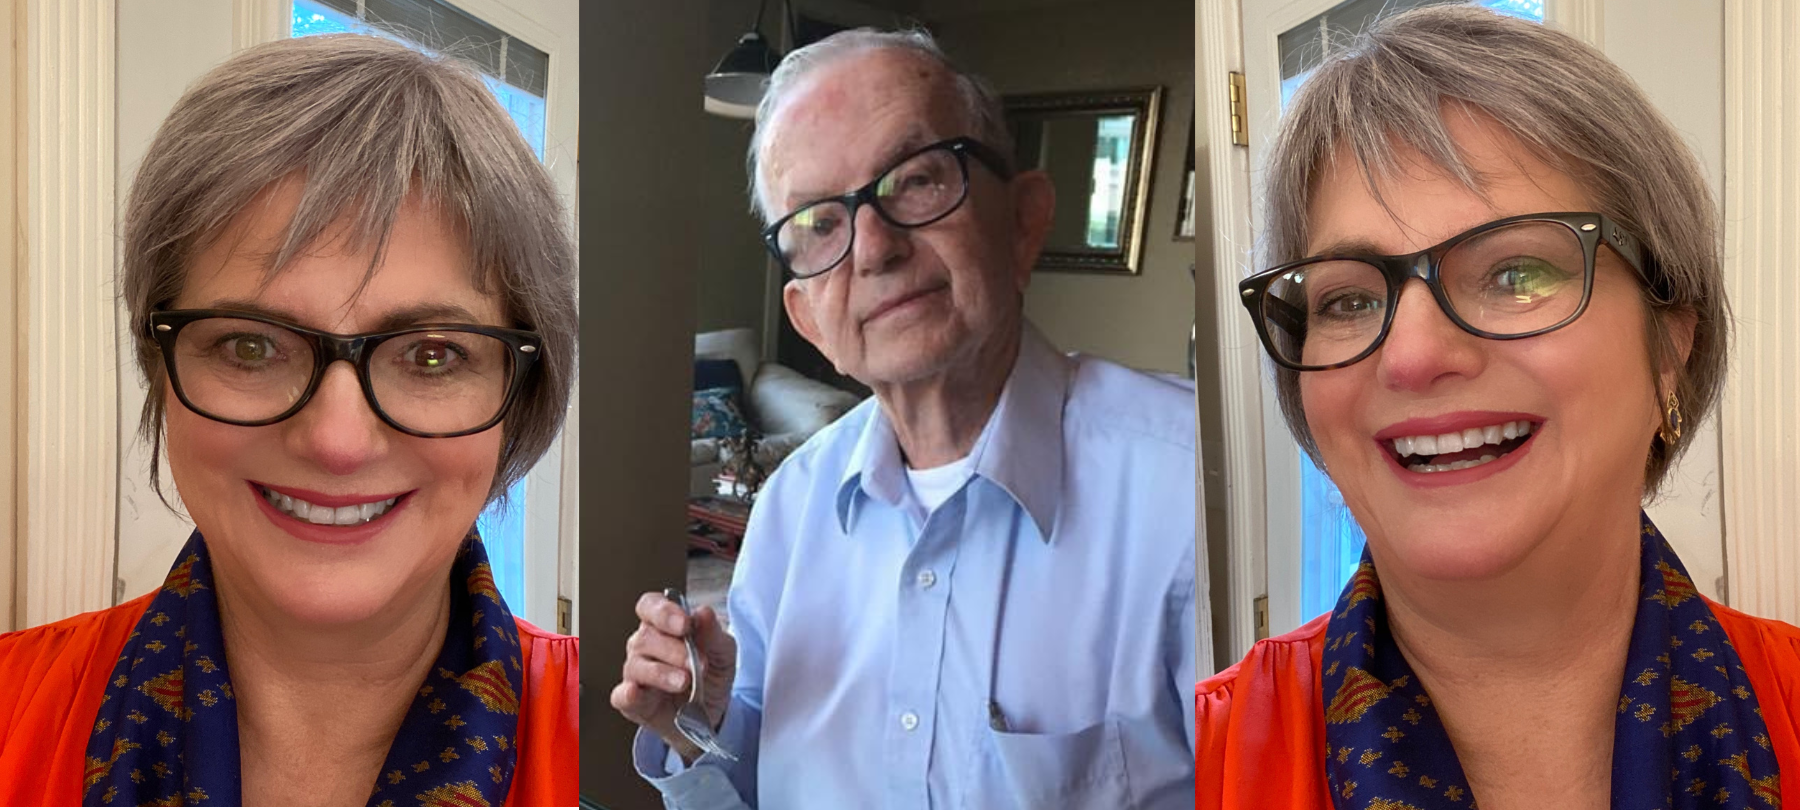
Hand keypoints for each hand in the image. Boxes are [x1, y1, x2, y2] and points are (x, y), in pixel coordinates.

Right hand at [610, 590, 736, 761]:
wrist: (711, 711)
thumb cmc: (711, 673)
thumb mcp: (723, 653)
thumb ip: (714, 634)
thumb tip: (703, 613)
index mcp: (663, 625)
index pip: (650, 606)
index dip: (664, 612)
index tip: (685, 624)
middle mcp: (644, 645)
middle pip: (646, 637)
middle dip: (674, 650)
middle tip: (699, 663)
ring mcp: (635, 673)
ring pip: (637, 665)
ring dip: (662, 673)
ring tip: (685, 682)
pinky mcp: (632, 702)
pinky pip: (622, 695)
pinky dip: (627, 694)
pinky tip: (635, 692)